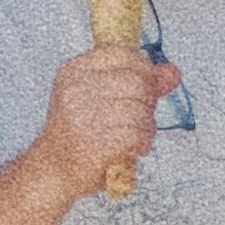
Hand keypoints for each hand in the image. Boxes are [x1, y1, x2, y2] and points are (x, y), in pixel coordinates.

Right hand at [34, 45, 181, 201]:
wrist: (52, 170)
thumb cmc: (79, 133)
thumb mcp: (100, 97)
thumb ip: (140, 82)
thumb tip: (172, 72)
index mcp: (74, 70)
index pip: (125, 54)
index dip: (144, 71)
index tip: (142, 88)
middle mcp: (75, 89)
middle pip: (138, 81)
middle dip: (147, 102)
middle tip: (136, 118)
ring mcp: (83, 115)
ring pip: (141, 110)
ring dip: (146, 127)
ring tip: (132, 136)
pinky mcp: (96, 142)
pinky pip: (139, 134)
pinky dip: (142, 143)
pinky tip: (132, 148)